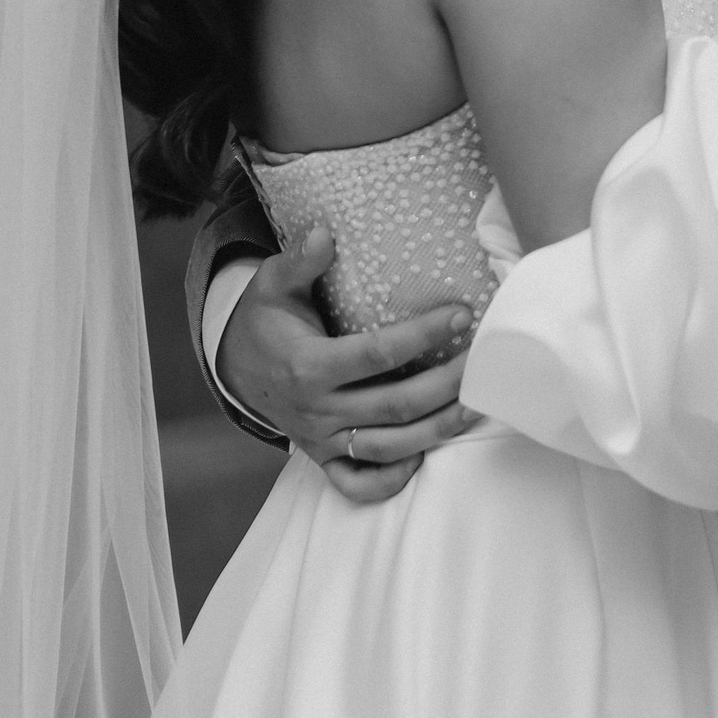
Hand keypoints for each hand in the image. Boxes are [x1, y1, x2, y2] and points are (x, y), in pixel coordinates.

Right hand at [217, 226, 479, 506]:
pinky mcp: (324, 459)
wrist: (235, 367)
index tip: (461, 313)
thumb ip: (298, 260)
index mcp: (308, 367)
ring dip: (436, 430)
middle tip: (483, 360)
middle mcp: (318, 410)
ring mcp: (322, 440)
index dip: (422, 336)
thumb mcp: (272, 284)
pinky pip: (358, 484)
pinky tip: (426, 454)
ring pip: (388, 448)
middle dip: (445, 386)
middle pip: (394, 406)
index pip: (377, 354)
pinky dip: (392, 479)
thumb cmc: (265, 319)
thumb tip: (323, 233)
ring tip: (475, 404)